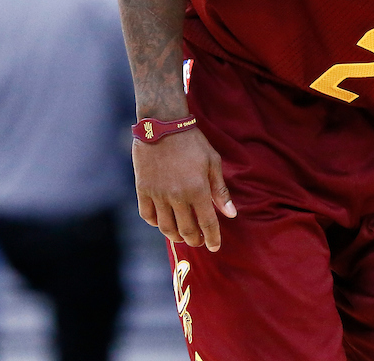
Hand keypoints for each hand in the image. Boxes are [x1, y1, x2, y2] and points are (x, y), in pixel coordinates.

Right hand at [132, 127, 236, 252]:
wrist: (162, 125)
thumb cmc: (192, 142)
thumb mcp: (213, 162)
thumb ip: (220, 191)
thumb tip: (231, 214)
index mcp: (197, 189)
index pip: (207, 223)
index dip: (212, 238)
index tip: (215, 247)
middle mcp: (177, 196)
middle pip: (186, 229)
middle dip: (195, 240)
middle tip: (199, 242)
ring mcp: (157, 194)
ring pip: (166, 227)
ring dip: (176, 236)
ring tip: (183, 236)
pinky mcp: (142, 190)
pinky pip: (147, 215)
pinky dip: (156, 224)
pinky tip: (164, 223)